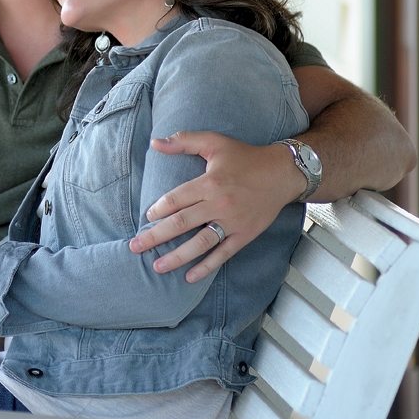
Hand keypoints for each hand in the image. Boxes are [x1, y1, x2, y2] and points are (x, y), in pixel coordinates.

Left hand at [129, 131, 305, 283]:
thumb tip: (155, 142)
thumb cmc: (246, 157)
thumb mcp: (214, 142)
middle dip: (155, 237)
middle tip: (136, 247)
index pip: (176, 200)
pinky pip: (223, 254)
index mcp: (209, 183)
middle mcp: (219, 204)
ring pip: (200, 243)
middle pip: (181, 224)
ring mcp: (232, 222)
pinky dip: (206, 267)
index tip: (147, 216)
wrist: (283, 173)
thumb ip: (184, 141)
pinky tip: (190, 277)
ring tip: (158, 267)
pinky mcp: (245, 235)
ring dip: (177, 257)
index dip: (158, 209)